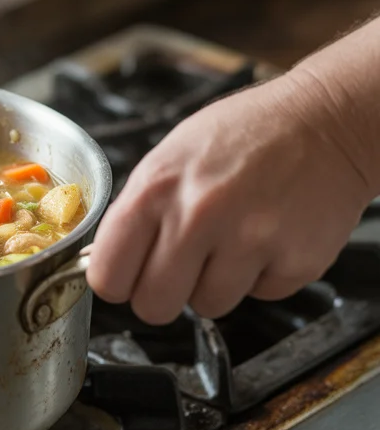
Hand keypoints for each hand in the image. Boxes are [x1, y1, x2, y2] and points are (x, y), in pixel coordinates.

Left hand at [86, 70, 374, 324]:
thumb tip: (105, 262)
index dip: (116, 282)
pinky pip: (259, 297)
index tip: (127, 277)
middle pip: (152, 307)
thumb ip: (136, 211)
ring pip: (207, 307)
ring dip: (215, 284)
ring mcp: (249, 241)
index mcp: (155, 189)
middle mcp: (198, 216)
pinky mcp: (295, 261)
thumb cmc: (243, 135)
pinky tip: (266, 238)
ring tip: (230, 240)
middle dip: (162, 294)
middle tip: (179, 267)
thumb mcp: (169, 158)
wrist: (324, 122)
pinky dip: (261, 277)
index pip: (107, 275)